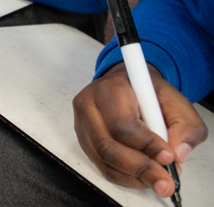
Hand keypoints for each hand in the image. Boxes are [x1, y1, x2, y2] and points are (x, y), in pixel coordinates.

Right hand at [73, 62, 207, 197]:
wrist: (129, 87)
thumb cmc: (149, 94)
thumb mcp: (176, 101)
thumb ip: (185, 125)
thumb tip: (177, 152)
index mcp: (110, 89)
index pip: (122, 123)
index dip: (146, 144)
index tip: (168, 157)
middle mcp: (89, 106)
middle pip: (106, 146)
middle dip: (139, 168)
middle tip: (164, 180)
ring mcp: (83, 124)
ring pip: (103, 159)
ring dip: (133, 175)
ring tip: (157, 179)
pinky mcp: (84, 140)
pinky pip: (102, 166)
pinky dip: (125, 177)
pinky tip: (143, 176)